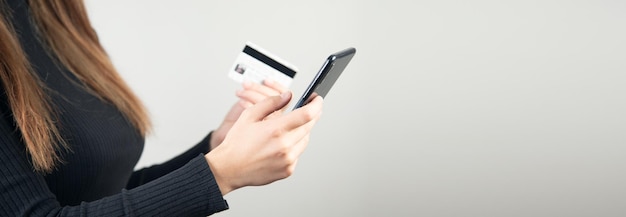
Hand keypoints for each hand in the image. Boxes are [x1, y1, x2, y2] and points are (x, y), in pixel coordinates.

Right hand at [205, 91, 322, 194]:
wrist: (229, 169)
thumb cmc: (237, 143)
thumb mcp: (249, 115)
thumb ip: (271, 103)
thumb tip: (287, 96)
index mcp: (276, 130)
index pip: (307, 114)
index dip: (316, 104)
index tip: (317, 99)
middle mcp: (284, 146)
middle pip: (309, 126)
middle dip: (311, 116)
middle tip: (307, 110)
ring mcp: (287, 160)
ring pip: (305, 140)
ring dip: (302, 131)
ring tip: (287, 128)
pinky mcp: (288, 170)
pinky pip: (298, 154)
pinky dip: (294, 146)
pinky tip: (281, 144)